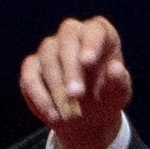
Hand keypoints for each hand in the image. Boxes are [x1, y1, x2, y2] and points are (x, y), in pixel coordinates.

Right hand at [19, 17, 131, 148]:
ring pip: (48, 59)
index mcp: (99, 35)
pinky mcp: (32, 66)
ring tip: (68, 114)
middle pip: (67, 40)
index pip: (95, 30)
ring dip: (57, 87)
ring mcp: (50, 48)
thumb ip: (119, 82)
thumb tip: (116, 68)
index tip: (87, 62)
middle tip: (77, 95)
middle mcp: (72, 35)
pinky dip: (41, 97)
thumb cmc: (107, 97)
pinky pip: (30, 76)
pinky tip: (53, 115)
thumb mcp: (119, 94)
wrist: (88, 117)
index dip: (91, 44)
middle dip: (71, 69)